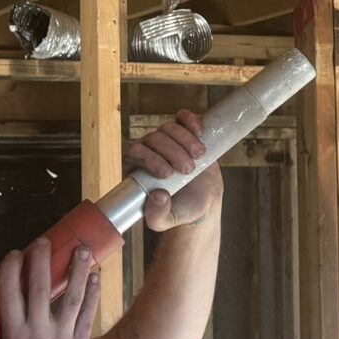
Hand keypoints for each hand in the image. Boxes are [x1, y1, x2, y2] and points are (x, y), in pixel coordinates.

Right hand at [0, 238, 96, 338]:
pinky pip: (88, 314)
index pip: (9, 290)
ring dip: (78, 270)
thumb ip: (11, 324)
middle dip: (42, 259)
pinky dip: (93, 294)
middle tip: (44, 242)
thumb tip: (14, 299)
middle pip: (40, 286)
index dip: (12, 267)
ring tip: (83, 250)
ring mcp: (61, 338)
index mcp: (13, 332)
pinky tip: (95, 279)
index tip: (15, 253)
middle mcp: (37, 331)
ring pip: (72, 296)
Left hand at [127, 109, 223, 232]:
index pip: (135, 153)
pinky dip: (191, 121)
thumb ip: (157, 215)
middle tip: (188, 169)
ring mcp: (168, 139)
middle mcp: (150, 150)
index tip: (168, 174)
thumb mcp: (166, 221)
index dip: (150, 159)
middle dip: (172, 152)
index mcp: (137, 168)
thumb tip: (158, 196)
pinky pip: (183, 117)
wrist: (203, 202)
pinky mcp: (186, 132)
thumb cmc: (181, 210)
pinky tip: (200, 132)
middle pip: (154, 138)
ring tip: (199, 156)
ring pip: (169, 127)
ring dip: (185, 140)